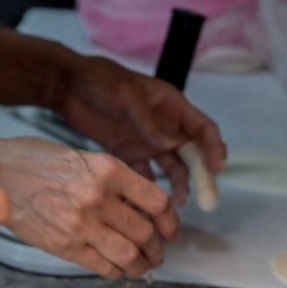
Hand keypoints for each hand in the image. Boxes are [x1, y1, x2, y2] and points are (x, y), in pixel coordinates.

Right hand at [0, 136, 179, 277]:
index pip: (158, 202)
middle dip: (157, 249)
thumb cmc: (35, 161)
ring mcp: (80, 224)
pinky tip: (116, 269)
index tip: (170, 231)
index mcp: (108, 170)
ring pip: (128, 255)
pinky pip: (102, 267)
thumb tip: (139, 209)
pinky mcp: (63, 245)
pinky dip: (116, 272)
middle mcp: (98, 197)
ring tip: (141, 267)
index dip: (171, 222)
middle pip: (146, 233)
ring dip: (141, 266)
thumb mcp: (83, 157)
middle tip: (157, 254)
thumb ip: (112, 180)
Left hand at [53, 54, 226, 206]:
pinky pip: (144, 175)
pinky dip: (148, 190)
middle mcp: (166, 127)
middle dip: (201, 175)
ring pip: (172, 168)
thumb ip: (147, 121)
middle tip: (206, 199)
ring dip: (177, 185)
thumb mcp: (126, 97)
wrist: (69, 87)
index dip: (214, 148)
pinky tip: (148, 205)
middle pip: (193, 154)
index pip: (204, 129)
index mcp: (173, 107)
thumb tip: (170, 144)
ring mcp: (148, 142)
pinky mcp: (129, 154)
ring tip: (174, 205)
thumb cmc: (101, 82)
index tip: (217, 169)